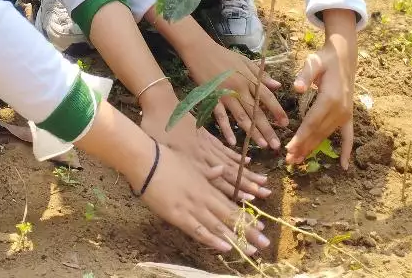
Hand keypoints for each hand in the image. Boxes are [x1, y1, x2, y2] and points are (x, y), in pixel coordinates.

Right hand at [137, 140, 270, 254]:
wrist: (147, 161)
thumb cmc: (167, 160)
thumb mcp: (191, 164)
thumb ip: (207, 171)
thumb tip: (221, 168)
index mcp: (207, 186)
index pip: (231, 205)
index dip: (246, 218)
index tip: (261, 227)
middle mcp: (204, 198)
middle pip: (230, 217)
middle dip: (248, 232)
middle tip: (265, 244)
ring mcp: (192, 207)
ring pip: (218, 226)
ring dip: (236, 239)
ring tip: (251, 250)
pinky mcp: (178, 215)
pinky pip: (198, 230)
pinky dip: (212, 239)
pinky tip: (225, 247)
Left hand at [141, 102, 270, 201]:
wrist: (159, 103)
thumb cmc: (155, 128)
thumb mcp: (164, 150)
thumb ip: (187, 167)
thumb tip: (214, 174)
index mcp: (194, 160)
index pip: (220, 180)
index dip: (236, 190)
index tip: (252, 200)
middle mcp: (205, 154)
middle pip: (231, 172)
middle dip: (249, 184)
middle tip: (267, 193)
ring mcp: (207, 144)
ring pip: (231, 161)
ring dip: (247, 172)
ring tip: (263, 181)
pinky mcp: (206, 135)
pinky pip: (224, 148)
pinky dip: (236, 156)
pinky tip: (247, 161)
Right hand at [182, 39, 286, 149]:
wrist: (200, 50)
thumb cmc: (223, 55)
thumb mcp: (245, 61)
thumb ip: (261, 75)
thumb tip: (278, 86)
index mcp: (249, 79)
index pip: (267, 96)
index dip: (277, 110)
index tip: (285, 123)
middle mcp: (239, 88)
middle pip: (256, 111)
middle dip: (267, 129)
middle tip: (276, 145)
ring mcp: (225, 95)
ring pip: (241, 117)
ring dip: (252, 132)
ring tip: (262, 145)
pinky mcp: (212, 98)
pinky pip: (220, 116)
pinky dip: (226, 129)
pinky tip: (233, 141)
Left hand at [284, 10, 357, 169]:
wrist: (344, 57)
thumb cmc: (325, 59)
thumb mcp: (313, 62)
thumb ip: (305, 75)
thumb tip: (297, 88)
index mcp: (330, 99)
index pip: (312, 123)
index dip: (300, 137)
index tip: (288, 149)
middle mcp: (340, 110)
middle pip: (318, 133)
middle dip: (303, 147)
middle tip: (288, 161)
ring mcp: (345, 115)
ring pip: (326, 135)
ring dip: (313, 149)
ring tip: (299, 161)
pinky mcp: (348, 116)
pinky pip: (348, 137)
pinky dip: (346, 151)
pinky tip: (344, 166)